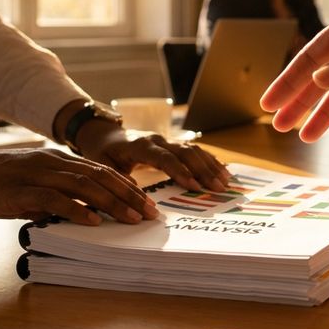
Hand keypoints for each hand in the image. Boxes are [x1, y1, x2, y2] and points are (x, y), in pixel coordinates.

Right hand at [0, 145, 158, 225]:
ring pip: (83, 185)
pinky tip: (93, 221)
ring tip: (131, 218)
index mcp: (56, 161)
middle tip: (150, 214)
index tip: (147, 203)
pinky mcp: (17, 190)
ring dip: (111, 203)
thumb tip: (80, 215)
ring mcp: (34, 174)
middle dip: (129, 195)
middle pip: (100, 177)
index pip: (101, 171)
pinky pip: (53, 199)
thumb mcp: (29, 189)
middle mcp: (51, 163)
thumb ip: (54, 198)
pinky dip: (76, 210)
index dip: (127, 186)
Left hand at [77, 121, 229, 190]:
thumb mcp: (103, 166)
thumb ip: (118, 179)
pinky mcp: (173, 144)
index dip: (180, 171)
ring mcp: (167, 140)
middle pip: (185, 152)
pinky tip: (222, 171)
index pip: (165, 158)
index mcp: (141, 145)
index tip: (193, 186)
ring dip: (210, 165)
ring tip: (225, 182)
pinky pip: (195, 150)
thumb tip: (135, 194)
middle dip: (203, 170)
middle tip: (217, 187)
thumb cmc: (103, 153)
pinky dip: (209, 160)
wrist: (105, 134)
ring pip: (194, 149)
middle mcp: (158, 140)